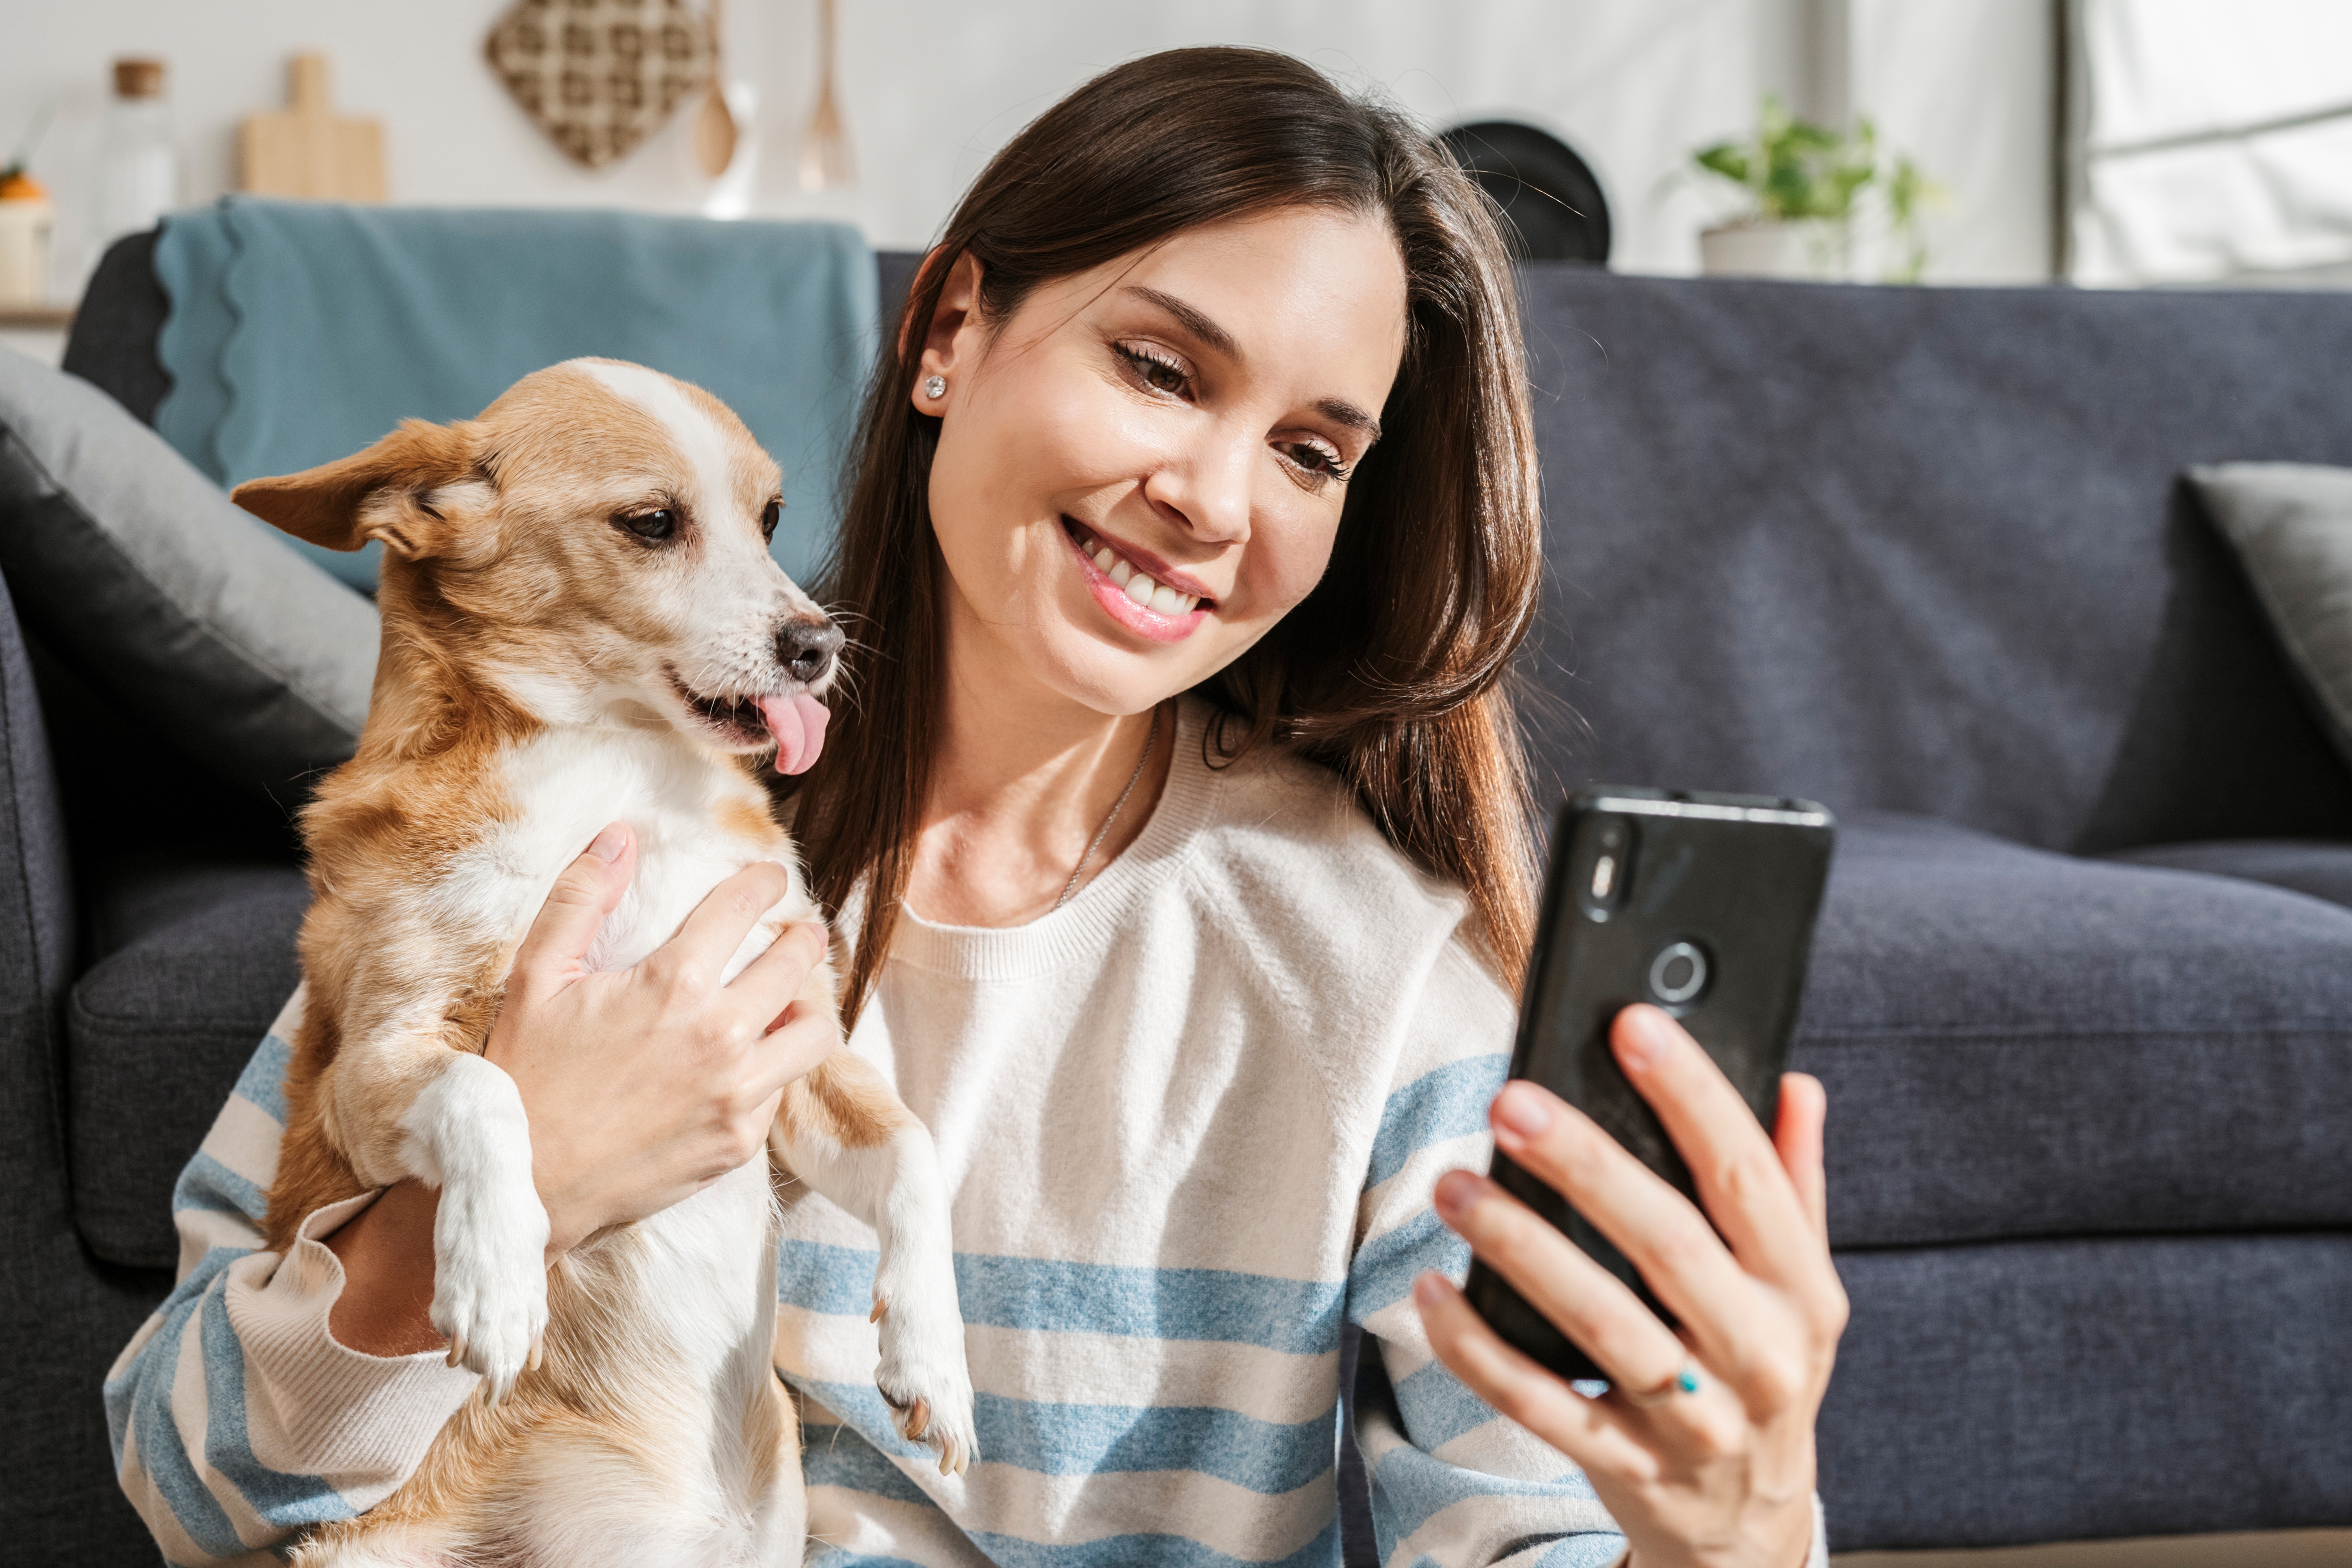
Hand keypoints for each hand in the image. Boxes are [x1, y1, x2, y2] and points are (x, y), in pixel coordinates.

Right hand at [484, 821, 838, 1256]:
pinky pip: (781, 1092)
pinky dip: (774, 1071)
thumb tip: (619, 836)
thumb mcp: (535, 977)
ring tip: (790, 1000)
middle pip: (796, 965)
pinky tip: (751, 1064)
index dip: (762, 884)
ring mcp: (737, 1093)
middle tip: (801, 932)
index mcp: (674, 984)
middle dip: (803, 939)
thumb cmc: (523, 1078)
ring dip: (807, 1008)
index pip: (742, 909)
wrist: (523, 1185)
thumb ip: (581, 899)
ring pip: (814, 1033)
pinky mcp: (739, 1142)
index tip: (771, 878)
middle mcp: (721, 1035)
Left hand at [1413, 1005, 1845, 1567]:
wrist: (1750, 1527)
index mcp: (1801, 1290)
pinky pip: (1543, 1407)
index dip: (1694, 1095)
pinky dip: (1481, 1351)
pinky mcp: (1626, 1469)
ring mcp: (1693, 1419)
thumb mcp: (1798, 1286)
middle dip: (1589, 1165)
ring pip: (1602, 1324)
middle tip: (1513, 1101)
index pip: (1748, 1174)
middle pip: (1670, 1243)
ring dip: (1522, 1248)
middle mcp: (1758, 1354)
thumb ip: (1793, 1183)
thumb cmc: (1759, 1368)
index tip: (1633, 1023)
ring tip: (1454, 1186)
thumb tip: (1796, 1082)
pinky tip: (1432, 1293)